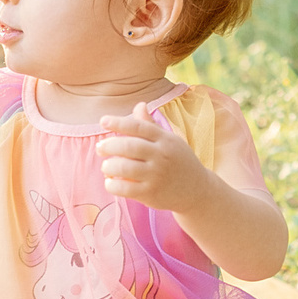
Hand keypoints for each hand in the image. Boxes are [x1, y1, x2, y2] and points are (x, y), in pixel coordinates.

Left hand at [97, 103, 214, 211]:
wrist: (197, 190)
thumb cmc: (178, 161)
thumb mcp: (169, 140)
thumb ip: (151, 125)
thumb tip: (139, 104)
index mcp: (164, 139)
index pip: (138, 126)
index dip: (118, 122)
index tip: (102, 121)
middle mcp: (161, 155)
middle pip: (128, 146)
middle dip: (109, 145)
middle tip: (100, 148)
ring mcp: (156, 175)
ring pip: (124, 167)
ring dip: (109, 166)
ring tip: (106, 166)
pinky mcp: (151, 193)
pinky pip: (125, 188)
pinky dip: (112, 184)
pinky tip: (110, 182)